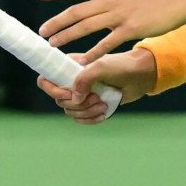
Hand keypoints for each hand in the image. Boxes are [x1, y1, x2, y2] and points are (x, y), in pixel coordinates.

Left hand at [37, 0, 185, 62]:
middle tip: (42, 32)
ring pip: (87, 26)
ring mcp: (120, 14)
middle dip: (56, 22)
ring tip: (53, 45)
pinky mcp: (131, 28)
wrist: (176, 0)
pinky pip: (108, 42)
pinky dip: (94, 52)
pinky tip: (83, 60)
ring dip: (68, 36)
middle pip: (76, 11)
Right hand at [37, 48, 156, 123]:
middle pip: (59, 101)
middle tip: (95, 98)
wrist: (140, 76)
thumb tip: (75, 99)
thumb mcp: (101, 67)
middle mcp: (72, 81)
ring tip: (103, 104)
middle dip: (77, 104)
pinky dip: (91, 119)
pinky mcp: (92, 106)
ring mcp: (82, 94)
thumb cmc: (121, 66)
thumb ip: (84, 79)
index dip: (52, 90)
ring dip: (86, 112)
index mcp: (69, 68)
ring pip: (71, 112)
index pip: (45, 80)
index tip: (68, 94)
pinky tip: (104, 113)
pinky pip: (82, 119)